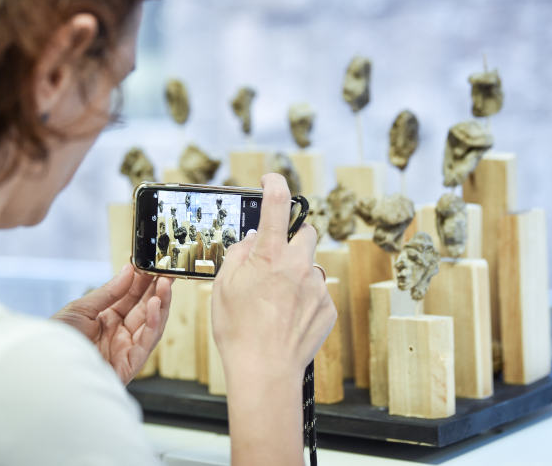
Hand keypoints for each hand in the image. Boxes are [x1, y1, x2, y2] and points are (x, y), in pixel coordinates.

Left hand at [51, 264, 172, 384]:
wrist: (46, 368)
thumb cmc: (57, 340)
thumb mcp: (80, 309)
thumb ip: (108, 292)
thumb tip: (128, 271)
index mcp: (106, 320)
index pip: (132, 298)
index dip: (144, 282)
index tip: (154, 266)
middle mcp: (118, 334)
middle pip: (145, 310)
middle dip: (158, 291)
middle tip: (168, 272)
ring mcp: (125, 349)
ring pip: (152, 325)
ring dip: (161, 304)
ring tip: (165, 284)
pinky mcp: (129, 365)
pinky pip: (146, 343)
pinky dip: (154, 324)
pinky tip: (156, 306)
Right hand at [213, 173, 333, 379]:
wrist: (265, 372)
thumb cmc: (238, 330)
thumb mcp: (223, 286)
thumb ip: (239, 254)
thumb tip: (252, 239)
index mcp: (270, 256)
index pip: (277, 203)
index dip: (275, 183)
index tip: (271, 179)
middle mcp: (299, 266)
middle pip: (305, 232)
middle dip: (292, 237)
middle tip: (274, 255)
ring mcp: (317, 287)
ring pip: (311, 266)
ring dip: (297, 272)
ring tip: (276, 300)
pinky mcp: (328, 308)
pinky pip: (317, 292)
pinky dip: (304, 298)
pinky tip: (287, 318)